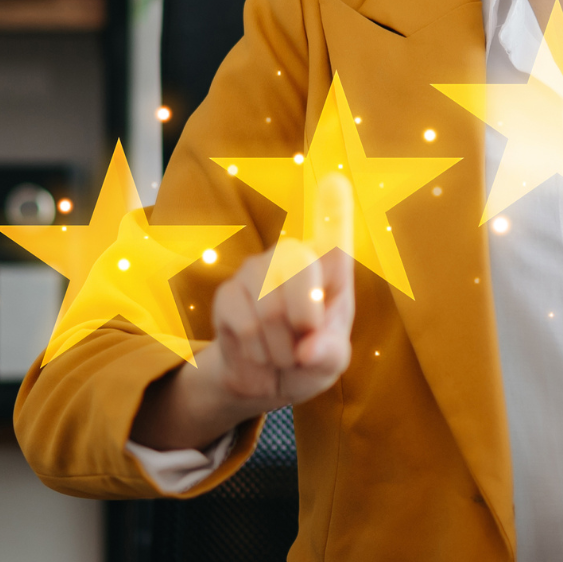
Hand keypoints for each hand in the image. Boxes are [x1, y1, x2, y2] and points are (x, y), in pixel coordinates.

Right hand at [132, 180, 356, 452]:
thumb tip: (309, 349)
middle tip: (304, 349)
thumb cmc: (309, 360)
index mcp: (330, 271)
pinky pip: (244, 327)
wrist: (264, 381)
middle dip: (304, 321)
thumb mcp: (330, 364)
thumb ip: (330, 354)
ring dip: (278, 350)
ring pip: (269, 308)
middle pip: (299, 269)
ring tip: (280, 356)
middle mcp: (293, 258)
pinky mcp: (227, 293)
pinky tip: (257, 359)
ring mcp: (256, 271)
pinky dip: (255, 358)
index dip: (333, 210)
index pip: (334, 235)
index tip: (335, 180)